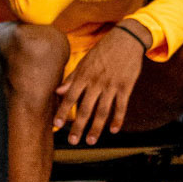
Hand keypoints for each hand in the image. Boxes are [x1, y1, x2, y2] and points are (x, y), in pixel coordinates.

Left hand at [55, 25, 146, 144]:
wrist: (126, 39)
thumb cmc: (102, 51)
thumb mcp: (85, 62)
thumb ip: (72, 78)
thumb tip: (57, 91)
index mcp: (84, 75)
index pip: (70, 96)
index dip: (63, 111)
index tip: (56, 125)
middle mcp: (96, 82)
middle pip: (86, 108)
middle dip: (78, 126)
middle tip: (73, 142)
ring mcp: (112, 85)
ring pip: (103, 111)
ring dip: (96, 128)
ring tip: (91, 141)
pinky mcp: (126, 86)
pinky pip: (121, 106)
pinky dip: (118, 119)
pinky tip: (113, 130)